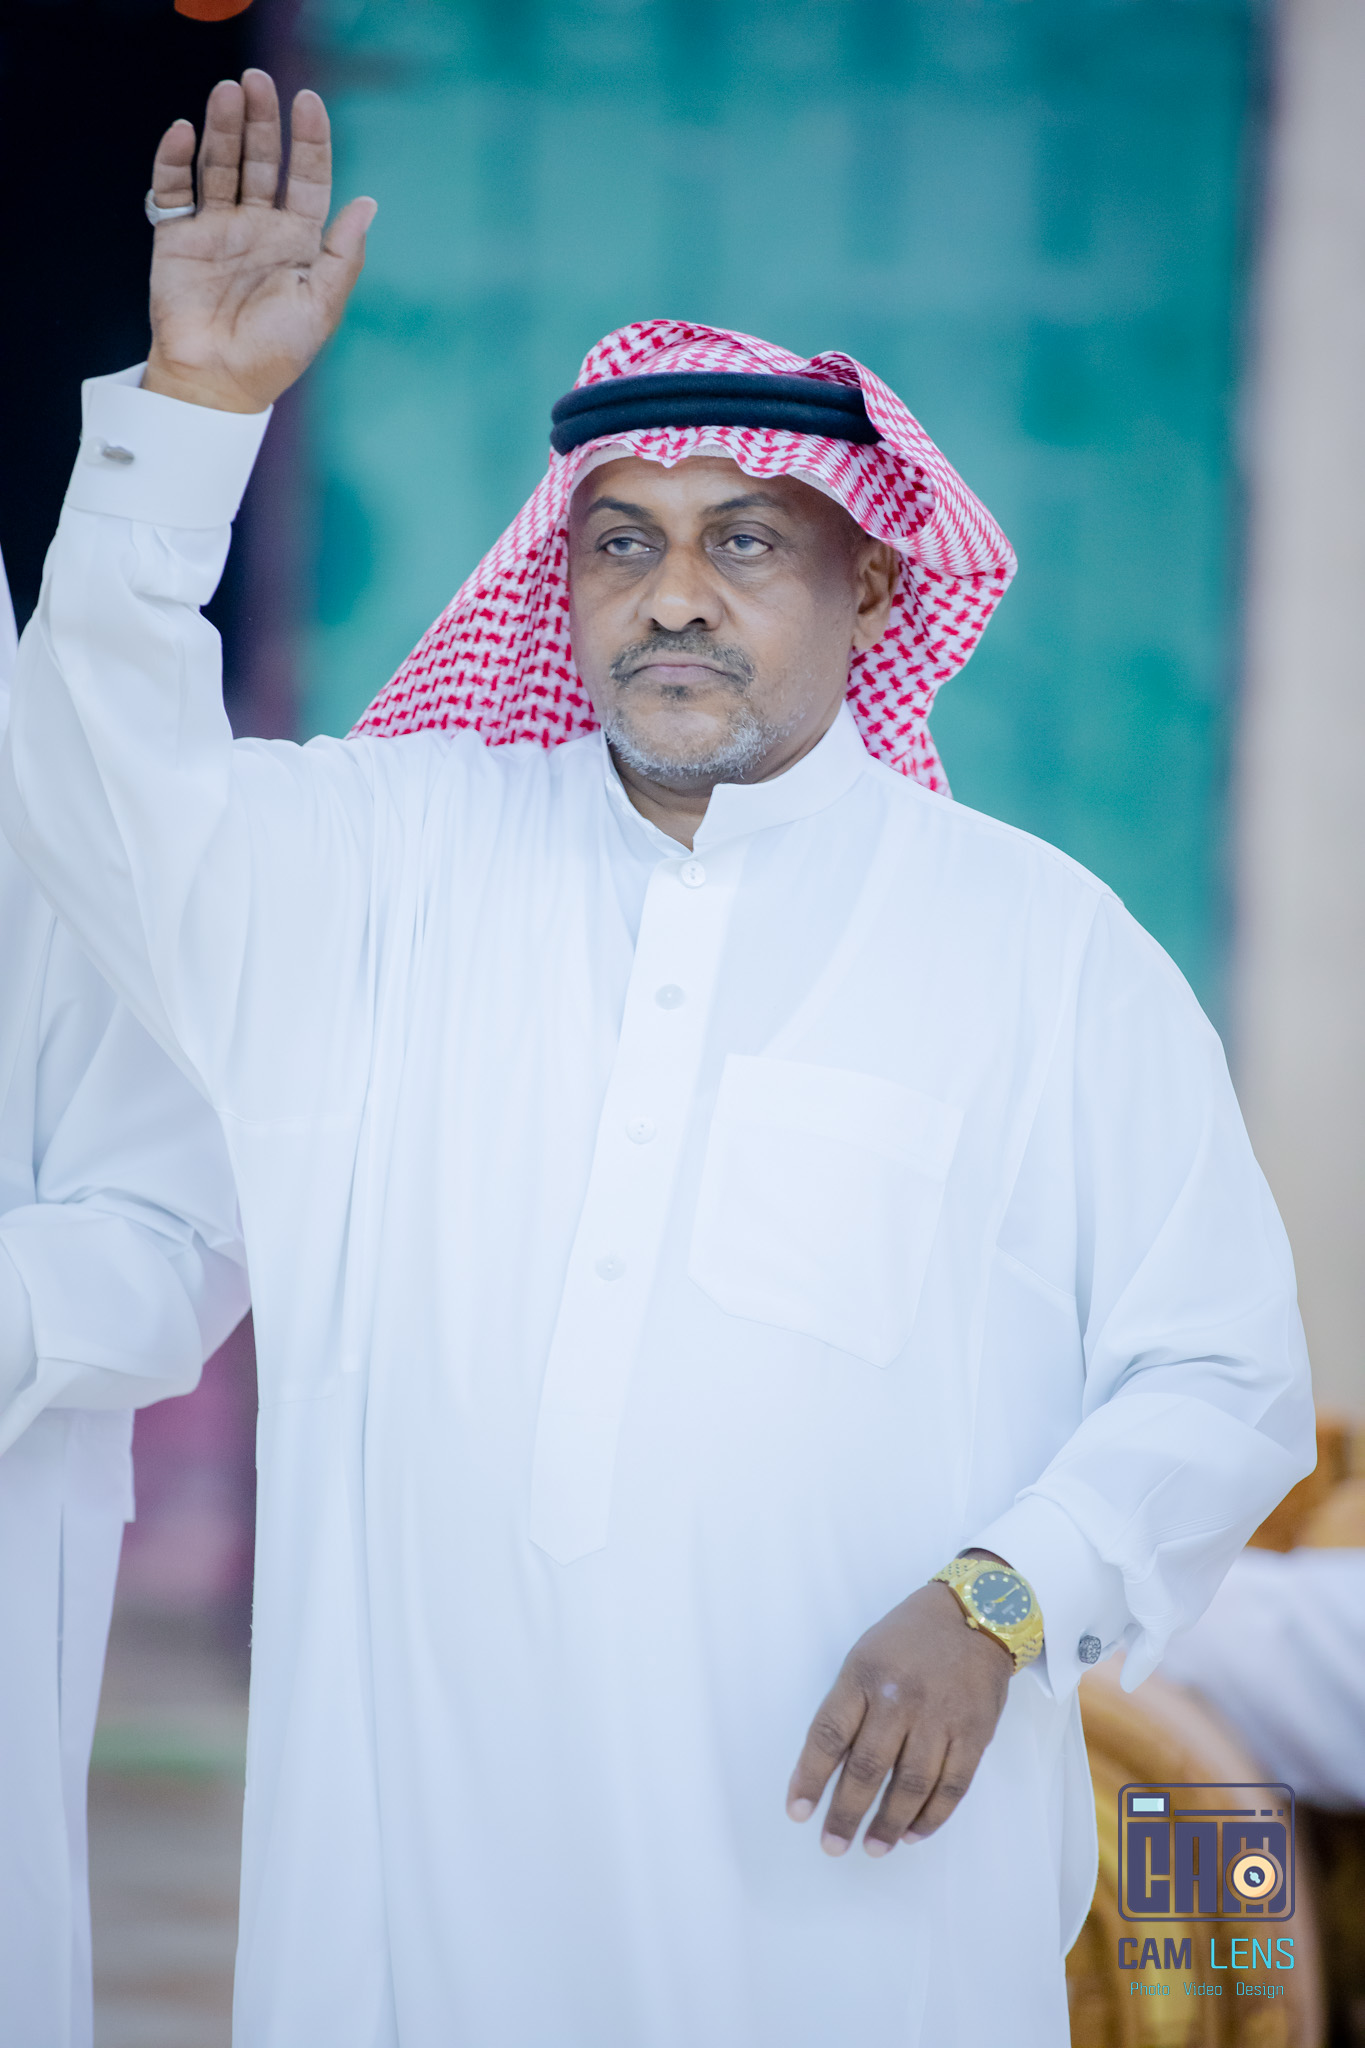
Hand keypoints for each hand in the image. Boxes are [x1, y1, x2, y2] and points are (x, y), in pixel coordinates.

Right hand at [143, 70, 376, 413]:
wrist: (220, 382)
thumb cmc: (276, 352)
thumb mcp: (322, 305)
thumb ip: (344, 255)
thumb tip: (368, 203)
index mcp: (299, 241)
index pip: (308, 177)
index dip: (310, 140)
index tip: (309, 101)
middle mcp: (260, 227)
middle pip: (262, 160)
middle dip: (261, 121)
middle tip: (257, 82)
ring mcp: (218, 228)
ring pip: (221, 164)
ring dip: (223, 128)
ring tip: (227, 93)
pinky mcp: (178, 237)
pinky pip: (174, 189)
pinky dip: (174, 160)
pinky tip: (181, 133)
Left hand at [786, 1577, 1011, 1858]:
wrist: (977, 1615)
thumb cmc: (909, 1639)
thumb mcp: (865, 1656)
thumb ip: (847, 1706)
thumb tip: (826, 1769)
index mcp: (865, 1675)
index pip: (829, 1734)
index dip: (810, 1778)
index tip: (797, 1812)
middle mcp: (901, 1697)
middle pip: (867, 1768)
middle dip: (846, 1814)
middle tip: (833, 1845)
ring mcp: (941, 1717)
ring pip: (911, 1785)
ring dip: (888, 1824)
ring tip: (873, 1847)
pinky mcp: (975, 1734)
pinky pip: (952, 1787)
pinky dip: (931, 1817)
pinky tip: (913, 1833)